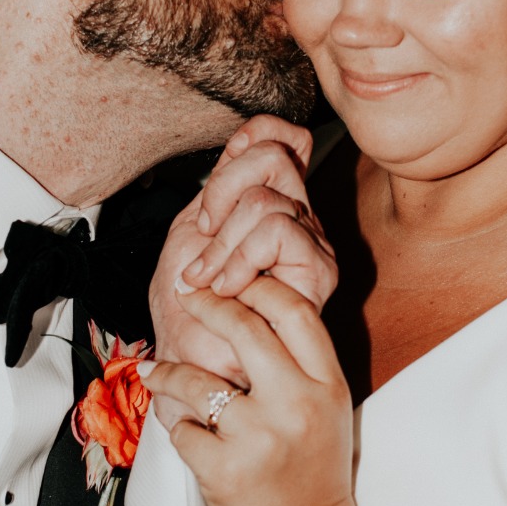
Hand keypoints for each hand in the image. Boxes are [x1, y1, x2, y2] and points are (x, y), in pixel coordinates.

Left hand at [140, 277, 356, 505]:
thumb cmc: (313, 475)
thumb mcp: (326, 411)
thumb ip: (300, 364)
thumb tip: (252, 309)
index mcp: (327, 386)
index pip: (294, 311)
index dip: (257, 288)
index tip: (231, 282)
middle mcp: (297, 405)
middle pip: (244, 327)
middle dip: (207, 304)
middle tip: (188, 298)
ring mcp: (259, 437)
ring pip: (196, 379)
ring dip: (168, 372)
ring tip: (157, 372)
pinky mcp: (223, 468)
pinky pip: (180, 427)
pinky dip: (175, 425)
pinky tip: (181, 428)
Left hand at [149, 116, 337, 427]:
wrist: (191, 370)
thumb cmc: (189, 313)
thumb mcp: (193, 232)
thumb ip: (222, 185)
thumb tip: (249, 135)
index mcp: (276, 210)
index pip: (283, 138)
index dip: (241, 149)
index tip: (209, 202)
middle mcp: (304, 226)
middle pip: (274, 159)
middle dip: (218, 200)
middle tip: (202, 254)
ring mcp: (315, 253)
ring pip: (269, 201)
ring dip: (221, 244)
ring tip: (210, 284)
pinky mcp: (318, 280)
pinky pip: (276, 232)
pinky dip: (236, 259)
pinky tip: (225, 291)